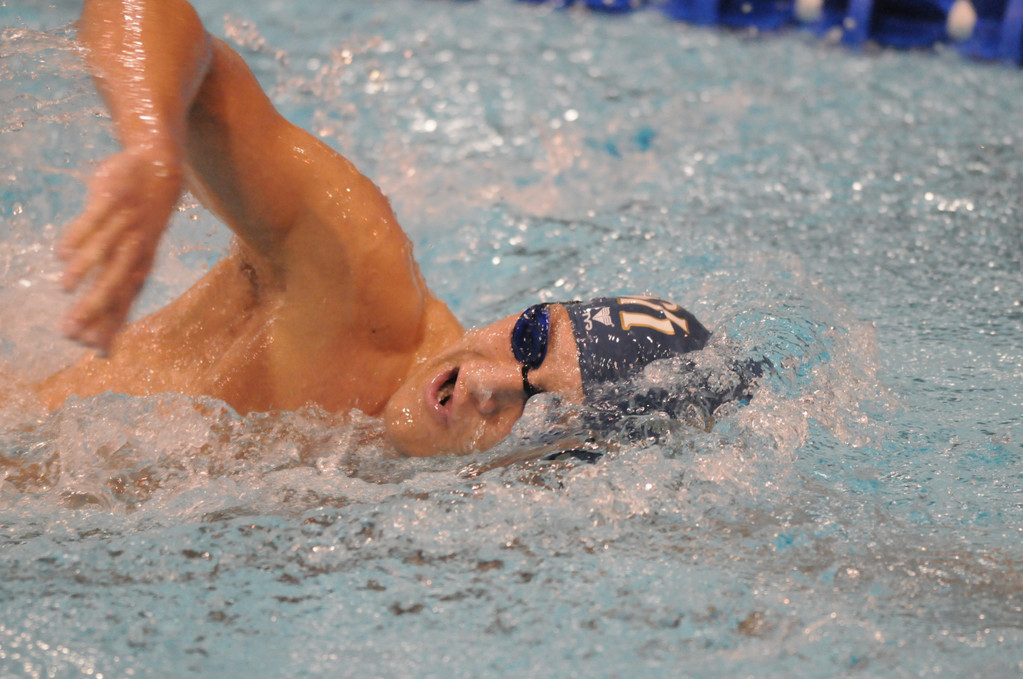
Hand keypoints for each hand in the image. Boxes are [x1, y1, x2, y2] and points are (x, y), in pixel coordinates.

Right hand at [59, 146, 182, 355]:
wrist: (160, 171)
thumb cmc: (141, 225)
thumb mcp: (134, 258)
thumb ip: (115, 291)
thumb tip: (99, 330)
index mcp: (139, 265)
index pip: (124, 301)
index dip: (111, 325)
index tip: (93, 350)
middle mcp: (134, 248)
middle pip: (114, 281)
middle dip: (95, 306)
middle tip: (71, 330)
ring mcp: (124, 222)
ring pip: (104, 250)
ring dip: (85, 269)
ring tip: (64, 287)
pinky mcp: (113, 197)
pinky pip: (95, 218)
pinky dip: (80, 234)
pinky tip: (62, 252)